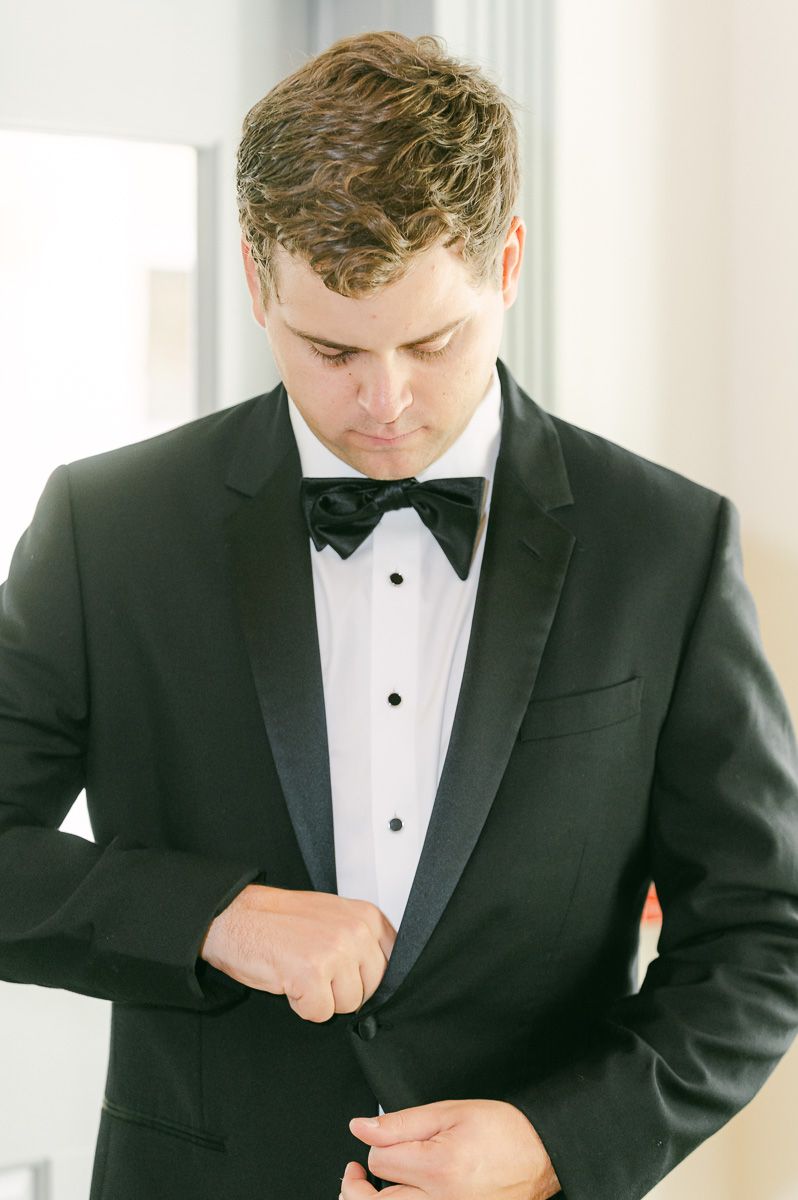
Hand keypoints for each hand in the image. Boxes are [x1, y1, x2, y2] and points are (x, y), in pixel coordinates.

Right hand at [199, 884, 396, 1021]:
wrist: (236, 916)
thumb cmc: (281, 921)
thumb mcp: (334, 918)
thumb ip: (362, 941)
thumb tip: (383, 980)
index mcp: (367, 916)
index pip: (392, 965)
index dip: (366, 978)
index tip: (345, 973)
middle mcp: (356, 931)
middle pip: (371, 989)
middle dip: (342, 990)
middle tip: (315, 970)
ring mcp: (335, 950)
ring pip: (348, 1005)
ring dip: (321, 998)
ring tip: (300, 971)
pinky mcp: (312, 973)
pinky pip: (321, 1013)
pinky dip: (302, 1006)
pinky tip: (289, 981)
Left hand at [341, 1099, 559, 1198]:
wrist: (542, 1155)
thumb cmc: (503, 1132)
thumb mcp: (450, 1112)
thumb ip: (401, 1122)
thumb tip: (361, 1128)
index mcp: (439, 1168)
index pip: (379, 1162)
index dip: (375, 1145)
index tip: (382, 1139)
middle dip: (357, 1185)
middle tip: (355, 1172)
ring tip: (373, 1187)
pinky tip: (402, 1195)